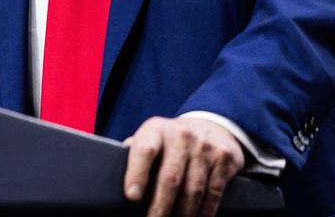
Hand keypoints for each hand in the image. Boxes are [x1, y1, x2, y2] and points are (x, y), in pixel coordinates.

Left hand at [123, 116, 244, 216]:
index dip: (137, 173)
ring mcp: (205, 147)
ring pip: (193, 190)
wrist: (211, 126)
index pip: (144, 150)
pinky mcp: (224, 160)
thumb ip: (135, 154)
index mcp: (155, 130)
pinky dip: (205, 213)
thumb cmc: (170, 141)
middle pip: (170, 177)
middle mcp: (181, 136)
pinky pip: (213, 193)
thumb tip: (111, 176)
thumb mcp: (151, 137)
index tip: (131, 196)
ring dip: (183, 214)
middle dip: (160, 207)